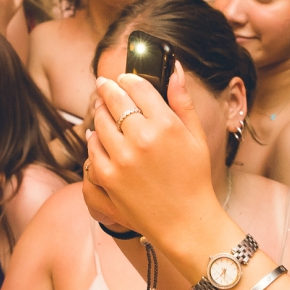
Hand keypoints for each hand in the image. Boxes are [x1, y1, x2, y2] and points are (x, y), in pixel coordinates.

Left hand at [86, 63, 217, 246]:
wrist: (184, 221)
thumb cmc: (194, 178)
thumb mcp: (196, 137)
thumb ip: (183, 101)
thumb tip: (175, 68)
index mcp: (166, 125)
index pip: (138, 87)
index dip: (129, 79)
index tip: (125, 78)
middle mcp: (142, 138)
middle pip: (115, 99)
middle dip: (108, 88)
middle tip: (105, 84)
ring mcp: (122, 157)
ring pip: (99, 121)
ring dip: (99, 111)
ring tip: (103, 109)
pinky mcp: (107, 175)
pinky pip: (93, 147)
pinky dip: (94, 139)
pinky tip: (100, 137)